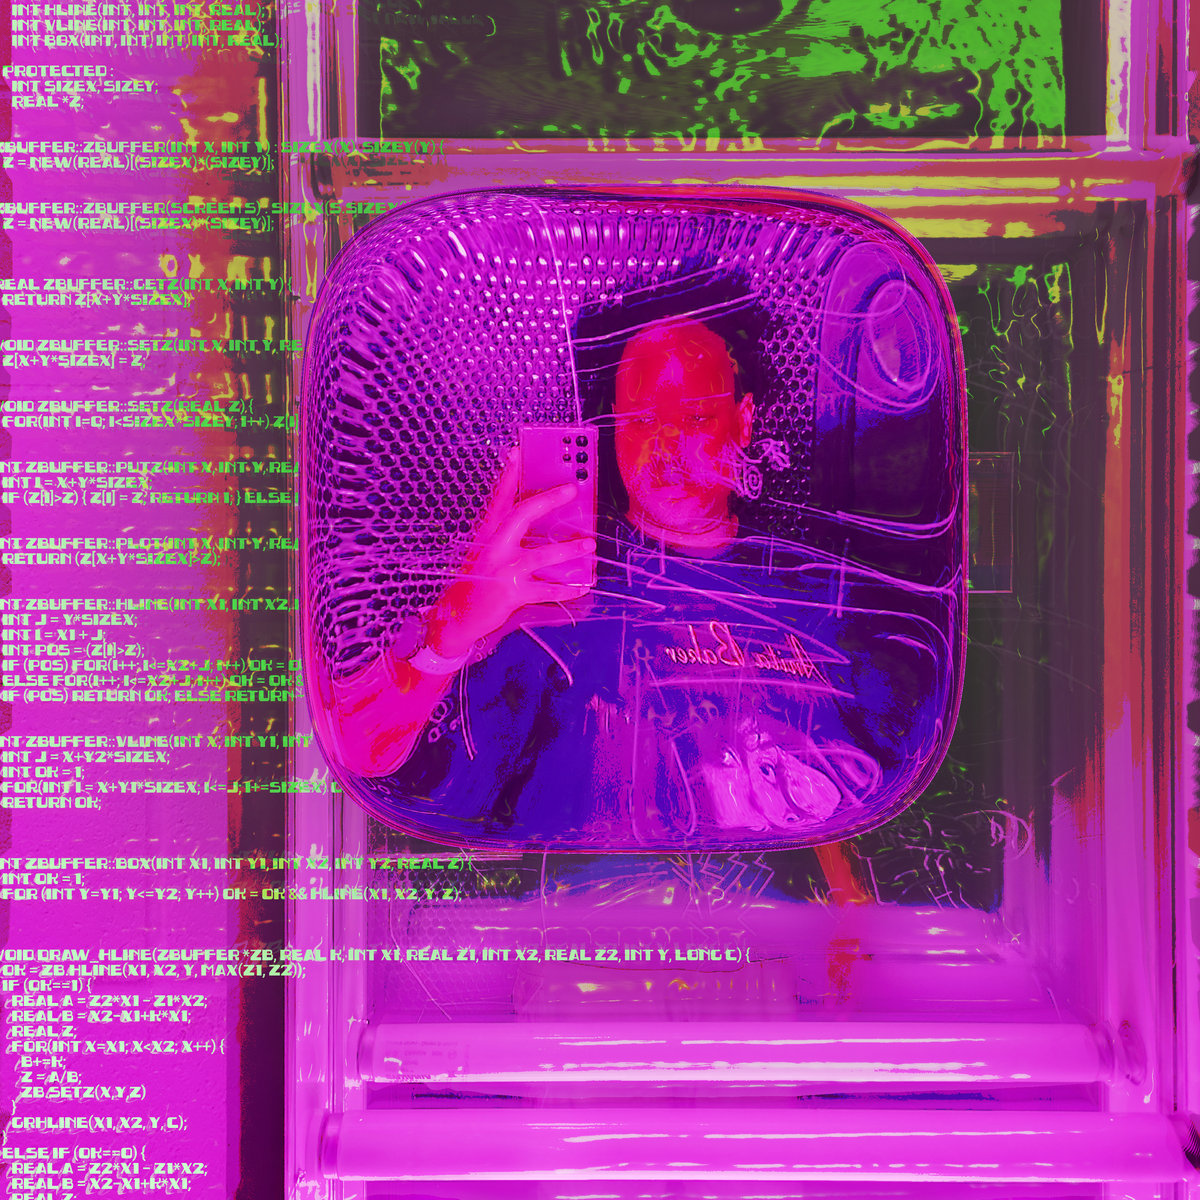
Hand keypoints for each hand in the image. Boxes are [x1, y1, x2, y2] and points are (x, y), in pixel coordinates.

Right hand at [425, 447, 594, 658]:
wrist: (458, 616)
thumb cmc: (475, 580)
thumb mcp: (484, 550)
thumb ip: (504, 534)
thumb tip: (536, 518)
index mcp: (486, 534)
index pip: (498, 498)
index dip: (508, 475)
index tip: (518, 452)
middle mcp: (494, 548)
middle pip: (521, 516)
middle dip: (548, 501)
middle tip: (571, 489)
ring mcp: (504, 570)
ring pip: (542, 555)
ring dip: (569, 549)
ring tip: (590, 544)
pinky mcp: (513, 593)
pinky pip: (547, 590)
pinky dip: (567, 589)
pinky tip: (583, 586)